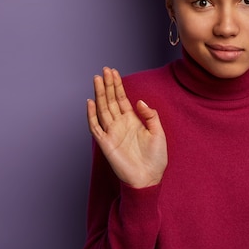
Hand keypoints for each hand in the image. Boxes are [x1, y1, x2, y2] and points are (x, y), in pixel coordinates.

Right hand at [87, 67, 167, 187]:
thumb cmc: (155, 158)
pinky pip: (96, 127)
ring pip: (102, 109)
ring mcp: (111, 133)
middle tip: (104, 70)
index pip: (121, 98)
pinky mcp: (105, 143)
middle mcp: (120, 124)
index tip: (113, 72)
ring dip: (99, 94)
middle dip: (107, 85)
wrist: (149, 179)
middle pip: (110, 100)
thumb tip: (139, 101)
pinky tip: (90, 102)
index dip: (117, 85)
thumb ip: (150, 115)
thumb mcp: (158, 133)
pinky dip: (91, 115)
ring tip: (97, 79)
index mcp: (132, 120)